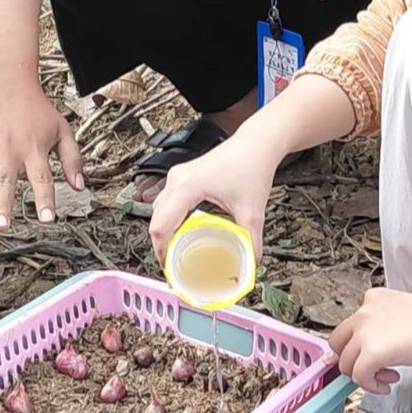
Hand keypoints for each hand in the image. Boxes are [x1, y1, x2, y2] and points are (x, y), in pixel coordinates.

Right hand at [0, 83, 83, 230]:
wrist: (7, 80)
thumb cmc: (36, 107)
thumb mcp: (61, 129)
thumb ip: (72, 159)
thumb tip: (81, 186)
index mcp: (32, 148)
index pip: (41, 178)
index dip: (45, 199)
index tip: (47, 219)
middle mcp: (8, 148)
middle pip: (5, 181)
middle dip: (2, 204)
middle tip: (1, 227)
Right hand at [148, 125, 284, 264]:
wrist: (256, 143)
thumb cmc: (252, 167)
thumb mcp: (252, 210)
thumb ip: (251, 241)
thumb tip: (251, 265)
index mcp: (187, 187)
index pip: (161, 226)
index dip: (161, 251)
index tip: (170, 270)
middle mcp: (177, 179)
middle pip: (155, 219)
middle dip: (160, 245)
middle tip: (173, 266)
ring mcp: (178, 176)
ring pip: (158, 210)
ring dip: (164, 231)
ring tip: (176, 252)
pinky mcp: (183, 175)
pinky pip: (167, 202)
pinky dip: (169, 219)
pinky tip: (182, 232)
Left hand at [327, 288, 411, 393]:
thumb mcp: (407, 314)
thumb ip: (387, 326)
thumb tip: (381, 346)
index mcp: (374, 298)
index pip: (351, 323)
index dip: (358, 344)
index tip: (368, 355)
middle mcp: (364, 312)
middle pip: (338, 342)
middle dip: (352, 360)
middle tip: (372, 369)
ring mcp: (365, 331)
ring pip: (345, 362)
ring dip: (364, 375)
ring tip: (386, 377)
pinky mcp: (370, 352)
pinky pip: (358, 376)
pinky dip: (370, 386)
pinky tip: (387, 385)